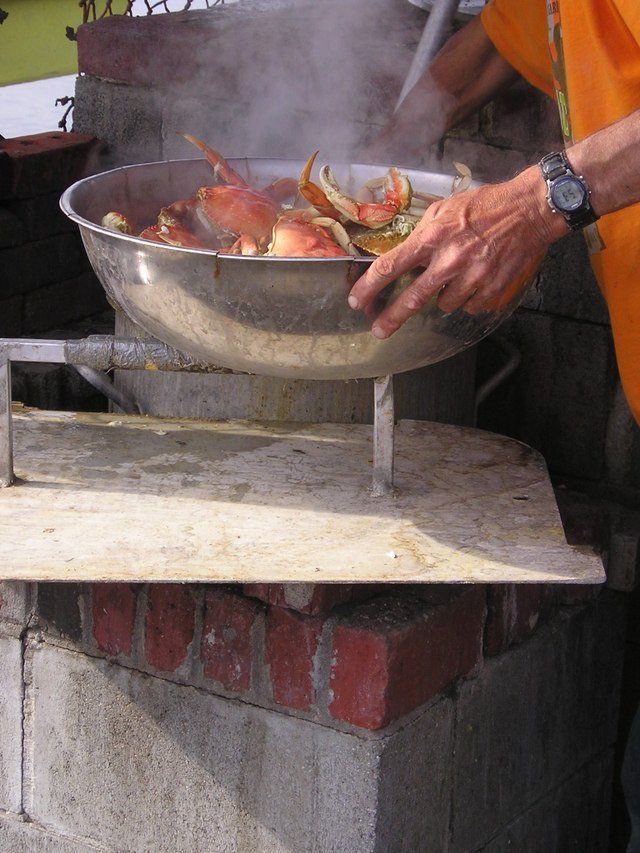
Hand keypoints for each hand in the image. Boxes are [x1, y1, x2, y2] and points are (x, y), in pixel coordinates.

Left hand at [348, 166, 565, 337]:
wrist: (529, 210)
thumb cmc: (485, 206)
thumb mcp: (445, 209)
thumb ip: (422, 234)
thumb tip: (403, 256)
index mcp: (433, 236)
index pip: (391, 265)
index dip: (370, 286)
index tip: (357, 301)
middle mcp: (450, 260)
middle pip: (412, 298)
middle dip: (391, 317)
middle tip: (378, 330)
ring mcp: (472, 277)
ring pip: (444, 304)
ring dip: (444, 295)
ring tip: (457, 274)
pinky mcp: (491, 289)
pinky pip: (469, 305)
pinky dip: (468, 297)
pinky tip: (476, 278)